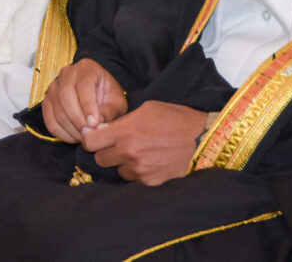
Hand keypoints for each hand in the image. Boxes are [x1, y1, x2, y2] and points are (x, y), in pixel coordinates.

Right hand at [41, 59, 127, 142]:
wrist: (97, 93)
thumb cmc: (108, 96)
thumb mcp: (117, 102)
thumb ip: (109, 112)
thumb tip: (98, 125)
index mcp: (87, 68)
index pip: (83, 86)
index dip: (88, 107)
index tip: (95, 124)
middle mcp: (67, 74)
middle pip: (66, 98)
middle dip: (78, 121)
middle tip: (90, 134)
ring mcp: (54, 87)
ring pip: (58, 112)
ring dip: (72, 130)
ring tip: (86, 137)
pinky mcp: (47, 102)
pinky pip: (51, 122)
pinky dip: (63, 134)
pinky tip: (75, 136)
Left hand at [81, 100, 207, 185]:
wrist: (201, 137)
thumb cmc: (173, 118)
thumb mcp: (145, 109)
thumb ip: (121, 121)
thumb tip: (102, 131)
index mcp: (125, 131)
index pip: (90, 143)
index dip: (91, 140)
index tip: (95, 138)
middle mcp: (129, 153)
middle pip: (100, 159)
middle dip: (105, 152)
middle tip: (118, 146)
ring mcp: (139, 170)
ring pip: (118, 171)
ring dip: (123, 164)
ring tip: (140, 153)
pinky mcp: (150, 182)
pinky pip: (134, 180)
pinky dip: (138, 173)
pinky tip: (151, 162)